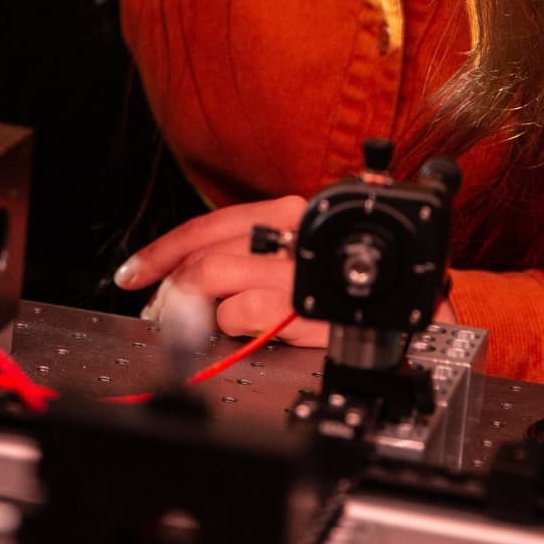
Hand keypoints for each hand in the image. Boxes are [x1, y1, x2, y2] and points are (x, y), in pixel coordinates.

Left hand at [113, 196, 330, 345]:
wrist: (408, 314)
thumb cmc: (347, 289)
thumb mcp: (295, 259)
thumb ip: (249, 257)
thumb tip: (188, 274)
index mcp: (288, 213)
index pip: (209, 224)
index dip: (163, 250)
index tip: (134, 271)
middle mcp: (294, 233)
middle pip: (205, 251)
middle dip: (169, 284)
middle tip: (156, 308)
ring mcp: (298, 270)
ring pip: (214, 275)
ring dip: (192, 305)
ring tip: (192, 323)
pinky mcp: (304, 306)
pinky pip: (241, 310)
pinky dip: (229, 323)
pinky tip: (242, 330)